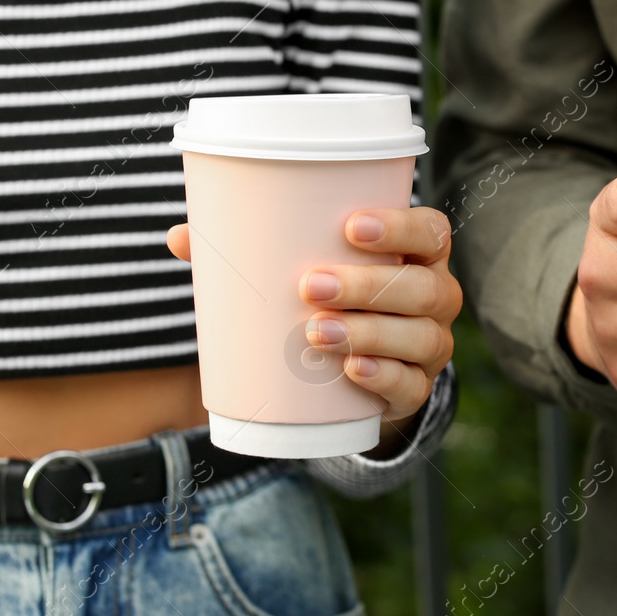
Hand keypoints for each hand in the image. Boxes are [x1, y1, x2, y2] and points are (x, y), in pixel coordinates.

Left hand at [166, 208, 459, 423]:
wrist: (354, 375)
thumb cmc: (330, 299)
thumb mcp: (304, 270)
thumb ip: (251, 251)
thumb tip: (180, 236)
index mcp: (417, 254)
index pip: (431, 231)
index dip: (401, 225)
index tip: (350, 226)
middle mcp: (436, 297)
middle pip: (422, 287)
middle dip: (368, 285)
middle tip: (308, 285)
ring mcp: (430, 345)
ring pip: (419, 337)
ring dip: (369, 333)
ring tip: (314, 332)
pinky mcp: (417, 389)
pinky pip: (412, 386)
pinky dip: (382, 378)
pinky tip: (351, 372)